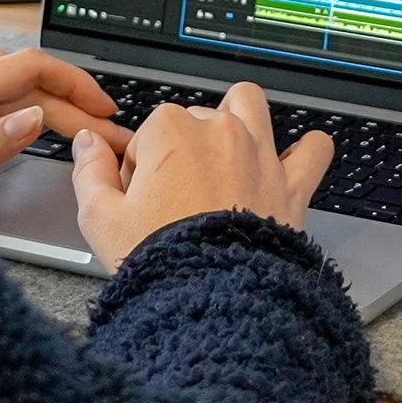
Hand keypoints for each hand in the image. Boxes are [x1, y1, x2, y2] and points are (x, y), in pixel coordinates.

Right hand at [69, 81, 332, 272]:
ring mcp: (258, 152)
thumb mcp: (100, 219)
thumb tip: (87, 143)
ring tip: (225, 151)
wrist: (212, 297)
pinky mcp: (291, 182)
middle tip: (174, 197)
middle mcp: (218, 130)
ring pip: (250, 105)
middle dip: (182, 149)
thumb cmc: (158, 258)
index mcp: (169, 130)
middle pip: (194, 119)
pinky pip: (313, 149)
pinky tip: (292, 160)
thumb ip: (89, 172)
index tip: (140, 199)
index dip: (140, 167)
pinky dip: (306, 150)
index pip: (147, 133)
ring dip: (238, 118)